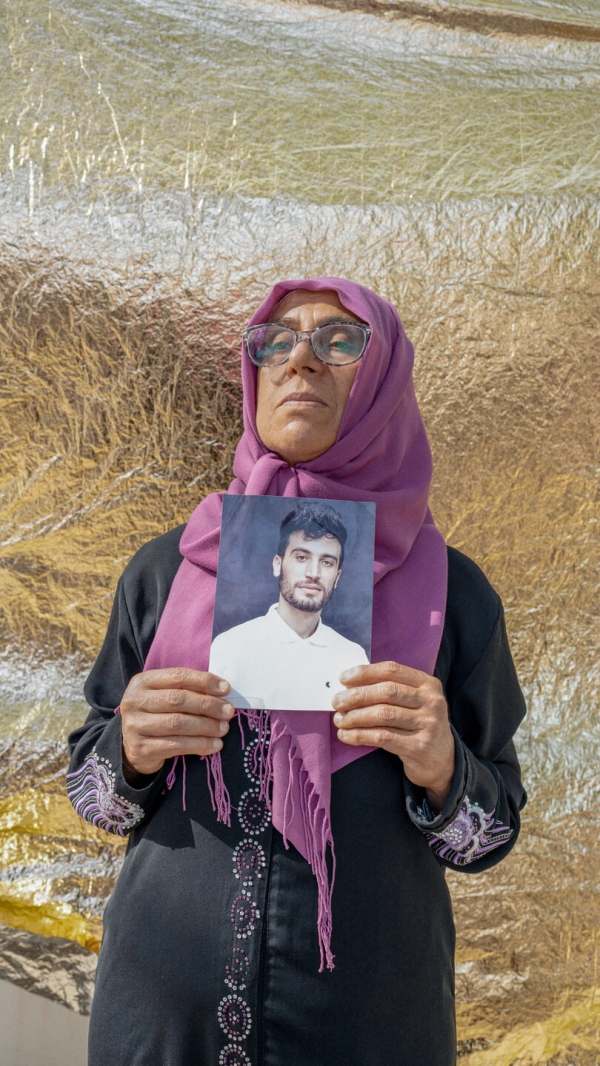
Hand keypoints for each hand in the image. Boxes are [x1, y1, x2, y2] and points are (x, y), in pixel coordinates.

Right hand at [120, 668, 233, 781]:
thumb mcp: (164, 696)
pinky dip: (199, 745)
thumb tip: (222, 691)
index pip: (177, 676)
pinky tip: (214, 745)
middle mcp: (134, 701)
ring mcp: (134, 726)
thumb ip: (187, 690)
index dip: (204, 681)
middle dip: (207, 705)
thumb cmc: (156, 714)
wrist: (132, 746)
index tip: (226, 689)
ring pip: (177, 723)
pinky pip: (176, 745)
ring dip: (206, 726)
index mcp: (142, 682)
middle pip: (177, 699)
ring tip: (223, 729)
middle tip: (228, 712)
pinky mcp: (140, 749)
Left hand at [332, 662, 454, 811]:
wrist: (442, 762)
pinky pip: (383, 737)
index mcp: (428, 684)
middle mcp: (432, 701)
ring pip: (383, 714)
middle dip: (356, 696)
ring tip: (339, 720)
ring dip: (355, 717)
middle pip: (386, 692)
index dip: (365, 673)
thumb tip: (349, 685)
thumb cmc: (418, 726)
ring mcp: (428, 724)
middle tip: (336, 702)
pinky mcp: (420, 747)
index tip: (343, 679)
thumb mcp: (413, 703)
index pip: (392, 671)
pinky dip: (360, 735)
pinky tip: (346, 736)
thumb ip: (390, 690)